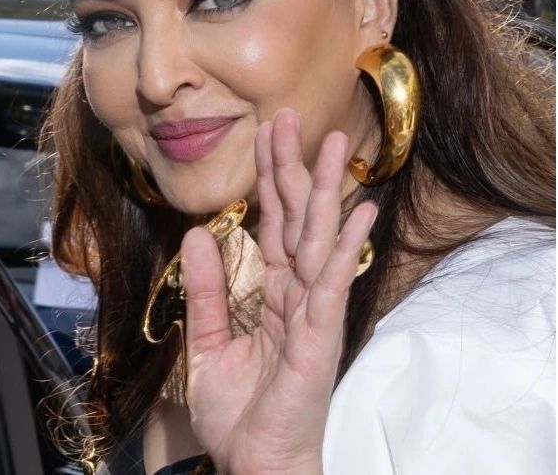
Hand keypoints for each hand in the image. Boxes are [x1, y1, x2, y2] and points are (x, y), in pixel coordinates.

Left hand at [180, 108, 377, 474]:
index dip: (269, 176)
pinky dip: (346, 246)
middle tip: (291, 116)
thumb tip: (197, 234)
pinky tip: (360, 212)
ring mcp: (313, 309)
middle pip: (298, 215)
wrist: (256, 463)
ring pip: (320, 237)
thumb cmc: (240, 411)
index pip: (273, 220)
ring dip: (328, 189)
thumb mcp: (206, 342)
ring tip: (336, 145)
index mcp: (273, 288)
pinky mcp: (320, 333)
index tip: (268, 132)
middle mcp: (298, 289)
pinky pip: (332, 282)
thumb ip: (205, 288)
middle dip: (295, 165)